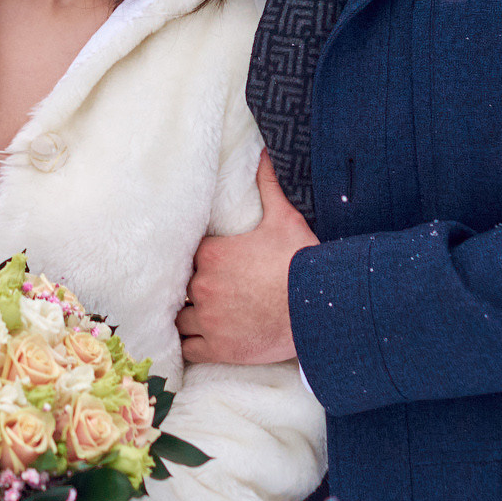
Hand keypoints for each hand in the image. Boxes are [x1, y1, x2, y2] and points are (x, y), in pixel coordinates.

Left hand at [177, 152, 318, 365]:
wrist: (320, 307)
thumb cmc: (302, 262)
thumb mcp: (285, 219)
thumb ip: (268, 186)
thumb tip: (264, 153)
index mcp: (212, 254)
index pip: (190, 256)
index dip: (200, 262)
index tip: (212, 266)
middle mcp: (203, 285)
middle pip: (183, 287)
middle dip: (194, 289)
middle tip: (209, 292)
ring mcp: (209, 319)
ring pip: (181, 318)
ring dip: (189, 316)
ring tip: (202, 316)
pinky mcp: (218, 347)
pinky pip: (188, 347)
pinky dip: (192, 344)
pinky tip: (198, 340)